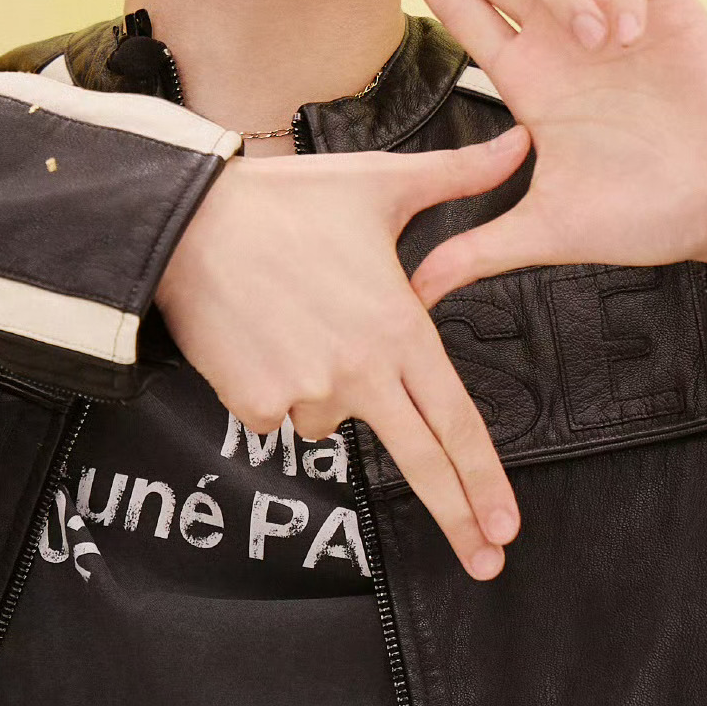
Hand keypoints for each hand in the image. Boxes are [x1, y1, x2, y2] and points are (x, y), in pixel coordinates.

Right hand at [156, 125, 532, 576]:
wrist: (185, 221)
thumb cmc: (286, 200)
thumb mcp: (380, 183)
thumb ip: (460, 176)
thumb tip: (521, 140)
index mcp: (399, 327)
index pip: (456, 419)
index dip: (485, 478)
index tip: (508, 527)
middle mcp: (360, 370)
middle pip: (420, 459)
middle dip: (459, 517)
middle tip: (487, 564)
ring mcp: (306, 391)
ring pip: (335, 417)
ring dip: (328, 387)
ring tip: (298, 319)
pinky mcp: (255, 402)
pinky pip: (279, 413)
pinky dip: (276, 386)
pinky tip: (261, 336)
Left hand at [375, 0, 706, 304]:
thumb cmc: (646, 215)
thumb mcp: (550, 233)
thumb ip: (479, 251)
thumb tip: (411, 296)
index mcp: (529, 82)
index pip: (462, 14)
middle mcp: (560, 41)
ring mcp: (609, 18)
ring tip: (592, 40)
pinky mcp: (663, 5)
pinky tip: (626, 32)